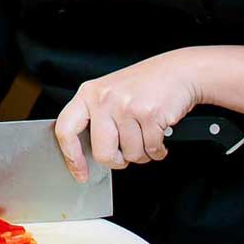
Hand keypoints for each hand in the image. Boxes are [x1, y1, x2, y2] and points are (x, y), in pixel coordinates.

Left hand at [55, 52, 199, 181]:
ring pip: (131, 155)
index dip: (71, 156)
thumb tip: (87, 153)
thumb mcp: (108, 93)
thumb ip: (96, 118)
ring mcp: (126, 106)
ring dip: (142, 153)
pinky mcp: (149, 114)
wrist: (177, 71)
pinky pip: (151, 150)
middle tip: (126, 152)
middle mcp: (103, 99)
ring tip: (145, 134)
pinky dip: (158, 150)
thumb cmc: (143, 85)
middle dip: (118, 161)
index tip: (80, 172)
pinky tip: (157, 135)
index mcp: (88, 94)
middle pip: (102, 153)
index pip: (65, 129)